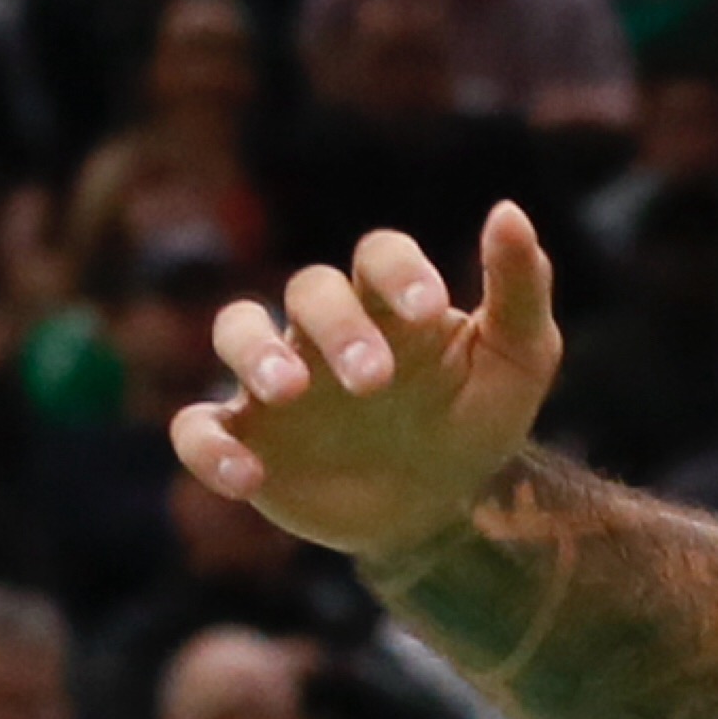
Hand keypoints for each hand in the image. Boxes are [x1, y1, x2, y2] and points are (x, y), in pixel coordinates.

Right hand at [170, 205, 561, 562]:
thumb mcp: (518, 361)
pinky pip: (198, 427)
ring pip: (237, 331)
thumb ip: (519, 289)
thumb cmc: (475, 420)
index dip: (398, 271)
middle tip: (375, 380)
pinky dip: (208, 446)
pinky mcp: (248, 436)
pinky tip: (245, 477)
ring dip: (254, 353)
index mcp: (388, 304)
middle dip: (338, 327)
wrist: (442, 508)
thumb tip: (509, 210)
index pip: (379, 256)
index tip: (430, 308)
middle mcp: (323, 329)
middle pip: (310, 291)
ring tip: (285, 390)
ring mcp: (278, 379)